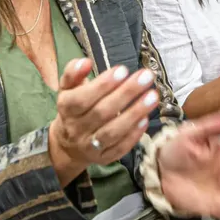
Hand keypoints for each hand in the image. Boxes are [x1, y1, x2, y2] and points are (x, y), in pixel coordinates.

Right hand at [48, 58, 160, 185]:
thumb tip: (86, 62)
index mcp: (66, 109)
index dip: (102, 85)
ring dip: (134, 113)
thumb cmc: (74, 107)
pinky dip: (134, 135)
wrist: (67, 144)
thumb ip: (74, 72)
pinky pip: (120, 148)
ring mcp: (90, 146)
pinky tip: (146, 119)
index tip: (123, 70)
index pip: (82, 98)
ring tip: (153, 96)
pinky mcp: (104, 158)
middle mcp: (76, 129)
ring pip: (113, 132)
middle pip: (102, 112)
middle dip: (126, 93)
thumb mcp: (67, 88)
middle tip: (146, 77)